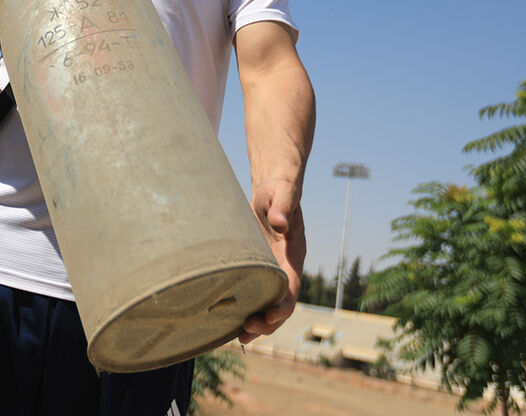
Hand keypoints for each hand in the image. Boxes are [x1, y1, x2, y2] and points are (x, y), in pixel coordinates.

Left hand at [239, 177, 305, 343]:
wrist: (273, 188)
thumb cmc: (278, 190)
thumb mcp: (281, 193)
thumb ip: (282, 206)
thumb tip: (280, 223)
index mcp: (293, 254)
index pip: (292, 287)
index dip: (283, 305)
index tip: (269, 316)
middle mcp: (286, 266)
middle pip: (282, 304)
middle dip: (267, 322)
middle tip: (245, 333)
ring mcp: (273, 269)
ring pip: (269, 303)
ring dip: (258, 322)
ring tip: (239, 336)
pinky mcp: (259, 266)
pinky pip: (256, 292)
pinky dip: (248, 308)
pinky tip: (231, 319)